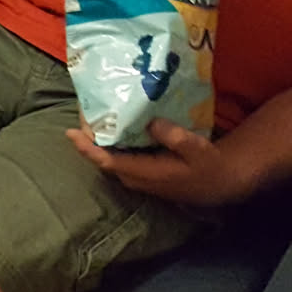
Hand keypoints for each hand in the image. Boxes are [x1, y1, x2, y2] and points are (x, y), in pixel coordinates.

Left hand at [68, 120, 255, 207]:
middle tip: (81, 109)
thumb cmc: (208, 165)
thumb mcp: (197, 149)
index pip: (108, 161)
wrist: (220, 182)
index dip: (87, 148)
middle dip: (88, 136)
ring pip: (108, 156)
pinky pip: (117, 155)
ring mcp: (136, 175)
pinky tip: (110, 121)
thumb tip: (152, 122)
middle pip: (102, 157)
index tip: (71, 133)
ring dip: (98, 137)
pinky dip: (110, 140)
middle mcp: (134, 176)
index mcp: (145, 172)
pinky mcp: (140, 171)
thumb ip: (175, 138)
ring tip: (90, 111)